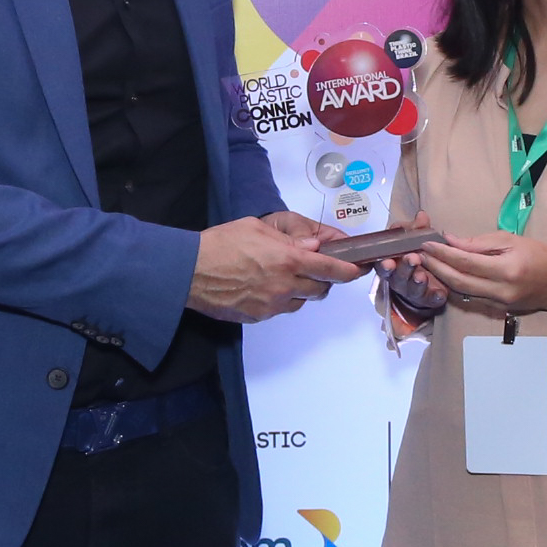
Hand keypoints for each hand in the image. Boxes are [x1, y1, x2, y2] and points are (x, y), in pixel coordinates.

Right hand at [190, 215, 358, 321]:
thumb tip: (311, 248)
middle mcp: (285, 286)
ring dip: (300, 290)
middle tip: (313, 268)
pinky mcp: (258, 317)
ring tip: (282, 276)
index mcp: (288, 260)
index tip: (358, 270)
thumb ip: (289, 239)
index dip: (349, 271)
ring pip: (300, 301)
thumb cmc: (220, 244)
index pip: (332, 269)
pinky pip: (279, 310)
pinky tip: (263, 287)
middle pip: (320, 289)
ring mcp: (272, 305)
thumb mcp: (257, 229)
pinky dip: (280, 300)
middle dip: (322, 279)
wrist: (189, 272)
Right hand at [370, 209, 450, 324]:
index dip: (384, 264)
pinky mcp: (428, 299)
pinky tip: (439, 293)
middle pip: (397, 277)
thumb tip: (421, 215)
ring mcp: (413, 291)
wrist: (424, 281)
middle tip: (412, 259)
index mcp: (391, 264)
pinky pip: (430, 300)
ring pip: (412, 289)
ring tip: (423, 275)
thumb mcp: (412, 240)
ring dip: (417, 282)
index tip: (389, 261)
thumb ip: (415, 228)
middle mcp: (399, 279)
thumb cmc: (413, 256)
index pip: (382, 265)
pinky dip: (434, 297)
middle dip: (404, 269)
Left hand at [414, 230, 546, 340]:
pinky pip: (468, 297)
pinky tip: (442, 275)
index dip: (444, 253)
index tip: (427, 242)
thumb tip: (451, 240)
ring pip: (460, 292)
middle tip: (418, 254)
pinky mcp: (495, 310)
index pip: (466, 262)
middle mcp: (500, 291)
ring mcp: (497, 304)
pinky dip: (453, 285)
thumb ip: (480, 243)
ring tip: (425, 263)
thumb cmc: (539, 256)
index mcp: (506, 270)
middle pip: (458, 281)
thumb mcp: (512, 240)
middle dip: (435, 267)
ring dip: (440, 278)